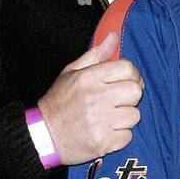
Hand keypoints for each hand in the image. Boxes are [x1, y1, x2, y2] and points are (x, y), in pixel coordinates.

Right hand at [38, 30, 143, 164]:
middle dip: (129, 96)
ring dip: (125, 117)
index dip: (132, 75)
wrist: (43, 135)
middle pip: (135, 91)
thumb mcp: (72, 72)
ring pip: (134, 115)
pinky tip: (106, 132)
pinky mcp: (103, 143)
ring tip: (110, 118)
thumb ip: (96, 54)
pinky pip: (128, 136)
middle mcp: (97, 98)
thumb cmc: (60, 101)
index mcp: (89, 78)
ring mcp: (101, 122)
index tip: (126, 81)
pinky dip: (120, 136)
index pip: (128, 68)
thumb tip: (114, 36)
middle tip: (118, 101)